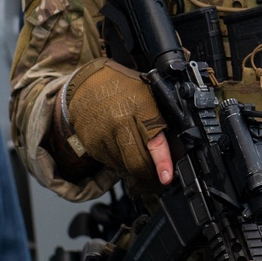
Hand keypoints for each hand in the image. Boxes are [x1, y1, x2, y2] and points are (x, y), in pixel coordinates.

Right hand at [63, 60, 173, 185]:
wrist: (86, 83)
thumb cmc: (122, 87)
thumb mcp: (147, 96)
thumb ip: (160, 120)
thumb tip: (176, 147)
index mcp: (141, 110)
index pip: (154, 141)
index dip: (162, 162)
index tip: (166, 177)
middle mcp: (120, 124)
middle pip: (139, 163)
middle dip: (149, 169)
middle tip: (155, 167)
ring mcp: (104, 136)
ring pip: (125, 166)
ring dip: (132, 163)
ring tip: (129, 142)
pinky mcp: (93, 145)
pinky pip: (111, 163)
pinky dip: (118, 158)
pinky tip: (116, 141)